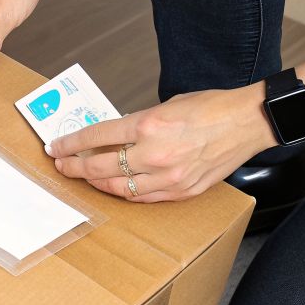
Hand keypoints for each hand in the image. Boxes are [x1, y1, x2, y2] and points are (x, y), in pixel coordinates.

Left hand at [47, 87, 277, 201]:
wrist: (248, 123)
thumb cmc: (211, 108)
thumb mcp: (165, 106)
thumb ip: (136, 124)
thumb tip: (111, 137)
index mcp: (148, 125)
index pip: (96, 137)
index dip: (70, 144)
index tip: (56, 147)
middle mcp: (155, 154)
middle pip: (99, 167)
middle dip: (74, 167)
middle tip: (61, 165)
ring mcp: (169, 177)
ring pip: (118, 188)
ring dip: (95, 183)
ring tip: (84, 177)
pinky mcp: (182, 192)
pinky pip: (143, 198)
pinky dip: (124, 192)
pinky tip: (114, 186)